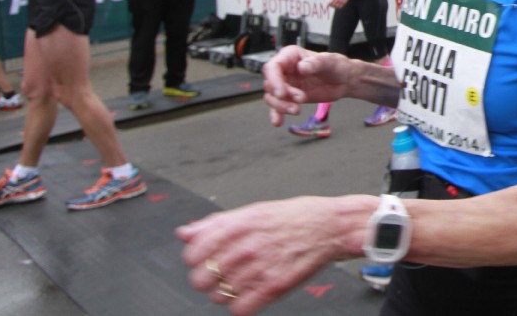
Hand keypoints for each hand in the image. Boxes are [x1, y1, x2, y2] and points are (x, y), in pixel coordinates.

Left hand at [178, 195, 370, 314]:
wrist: (330, 226)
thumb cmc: (294, 217)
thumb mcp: (254, 211)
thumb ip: (217, 223)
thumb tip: (186, 232)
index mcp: (239, 225)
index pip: (193, 253)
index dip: (195, 259)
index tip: (204, 259)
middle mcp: (247, 246)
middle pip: (201, 279)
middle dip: (206, 279)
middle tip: (220, 273)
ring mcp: (260, 267)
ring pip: (218, 296)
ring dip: (224, 293)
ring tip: (239, 283)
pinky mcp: (274, 286)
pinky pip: (240, 309)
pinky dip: (241, 306)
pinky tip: (250, 294)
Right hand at [262, 46, 354, 126]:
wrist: (344, 81)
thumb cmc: (337, 66)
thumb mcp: (330, 61)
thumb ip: (316, 63)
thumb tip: (301, 67)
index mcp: (290, 56)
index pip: (273, 67)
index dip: (274, 80)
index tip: (282, 93)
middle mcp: (284, 70)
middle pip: (270, 84)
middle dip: (282, 96)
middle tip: (300, 99)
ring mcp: (286, 84)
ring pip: (272, 97)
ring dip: (281, 106)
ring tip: (297, 110)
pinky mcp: (290, 98)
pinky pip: (277, 107)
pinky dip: (276, 115)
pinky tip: (278, 121)